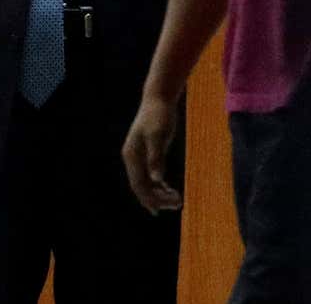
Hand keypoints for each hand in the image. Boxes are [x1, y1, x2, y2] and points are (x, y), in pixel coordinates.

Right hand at [123, 95, 182, 214]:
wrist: (159, 98)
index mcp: (132, 155)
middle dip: (157, 198)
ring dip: (160, 194)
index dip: (148, 199)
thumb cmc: (159, 115)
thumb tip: (156, 180)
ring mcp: (140, 157)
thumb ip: (156, 158)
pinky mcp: (149, 154)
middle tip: (178, 204)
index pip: (138, 184)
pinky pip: (152, 176)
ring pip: (147, 183)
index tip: (159, 211)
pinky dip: (161, 185)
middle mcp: (133, 158)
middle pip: (142, 186)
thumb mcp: (159, 136)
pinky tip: (172, 191)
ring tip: (178, 200)